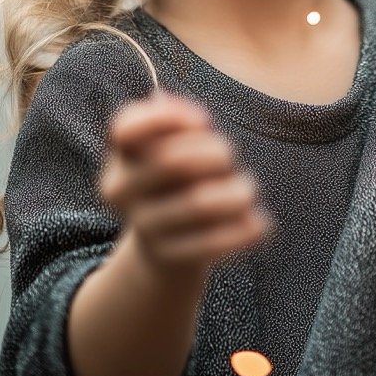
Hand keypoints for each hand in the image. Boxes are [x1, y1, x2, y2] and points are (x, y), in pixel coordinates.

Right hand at [100, 91, 268, 277]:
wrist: (164, 246)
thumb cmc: (177, 176)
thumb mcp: (173, 142)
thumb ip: (180, 118)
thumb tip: (196, 121)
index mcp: (119, 155)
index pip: (125, 127)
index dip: (169, 117)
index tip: (202, 120)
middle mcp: (121, 191)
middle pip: (172, 159)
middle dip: (215, 151)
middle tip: (229, 156)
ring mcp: (143, 227)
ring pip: (199, 203)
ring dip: (237, 191)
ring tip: (247, 191)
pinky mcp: (169, 258)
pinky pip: (214, 242)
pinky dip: (245, 228)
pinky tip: (257, 222)